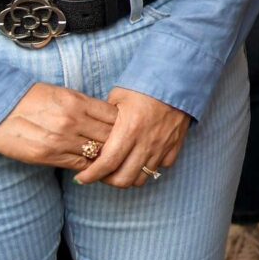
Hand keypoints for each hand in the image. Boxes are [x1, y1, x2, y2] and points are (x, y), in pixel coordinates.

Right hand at [0, 83, 120, 169]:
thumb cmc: (30, 99)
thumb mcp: (62, 94)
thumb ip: (85, 106)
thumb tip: (108, 118)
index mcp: (77, 102)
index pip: (114, 117)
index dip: (123, 125)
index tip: (126, 130)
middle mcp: (72, 121)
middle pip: (110, 137)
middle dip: (119, 143)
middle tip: (124, 149)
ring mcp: (60, 140)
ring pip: (97, 153)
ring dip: (104, 157)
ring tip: (109, 159)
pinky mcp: (48, 156)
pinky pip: (79, 165)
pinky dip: (88, 166)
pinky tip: (91, 165)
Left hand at [77, 88, 191, 188]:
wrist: (178, 78)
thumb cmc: (144, 85)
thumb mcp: (117, 97)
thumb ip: (105, 120)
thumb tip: (93, 134)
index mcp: (129, 130)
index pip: (107, 164)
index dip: (91, 176)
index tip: (81, 178)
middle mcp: (146, 143)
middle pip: (124, 179)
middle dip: (108, 181)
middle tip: (100, 174)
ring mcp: (162, 146)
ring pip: (142, 178)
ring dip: (128, 177)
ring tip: (119, 168)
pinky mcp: (175, 146)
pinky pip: (160, 168)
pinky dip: (148, 168)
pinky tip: (141, 158)